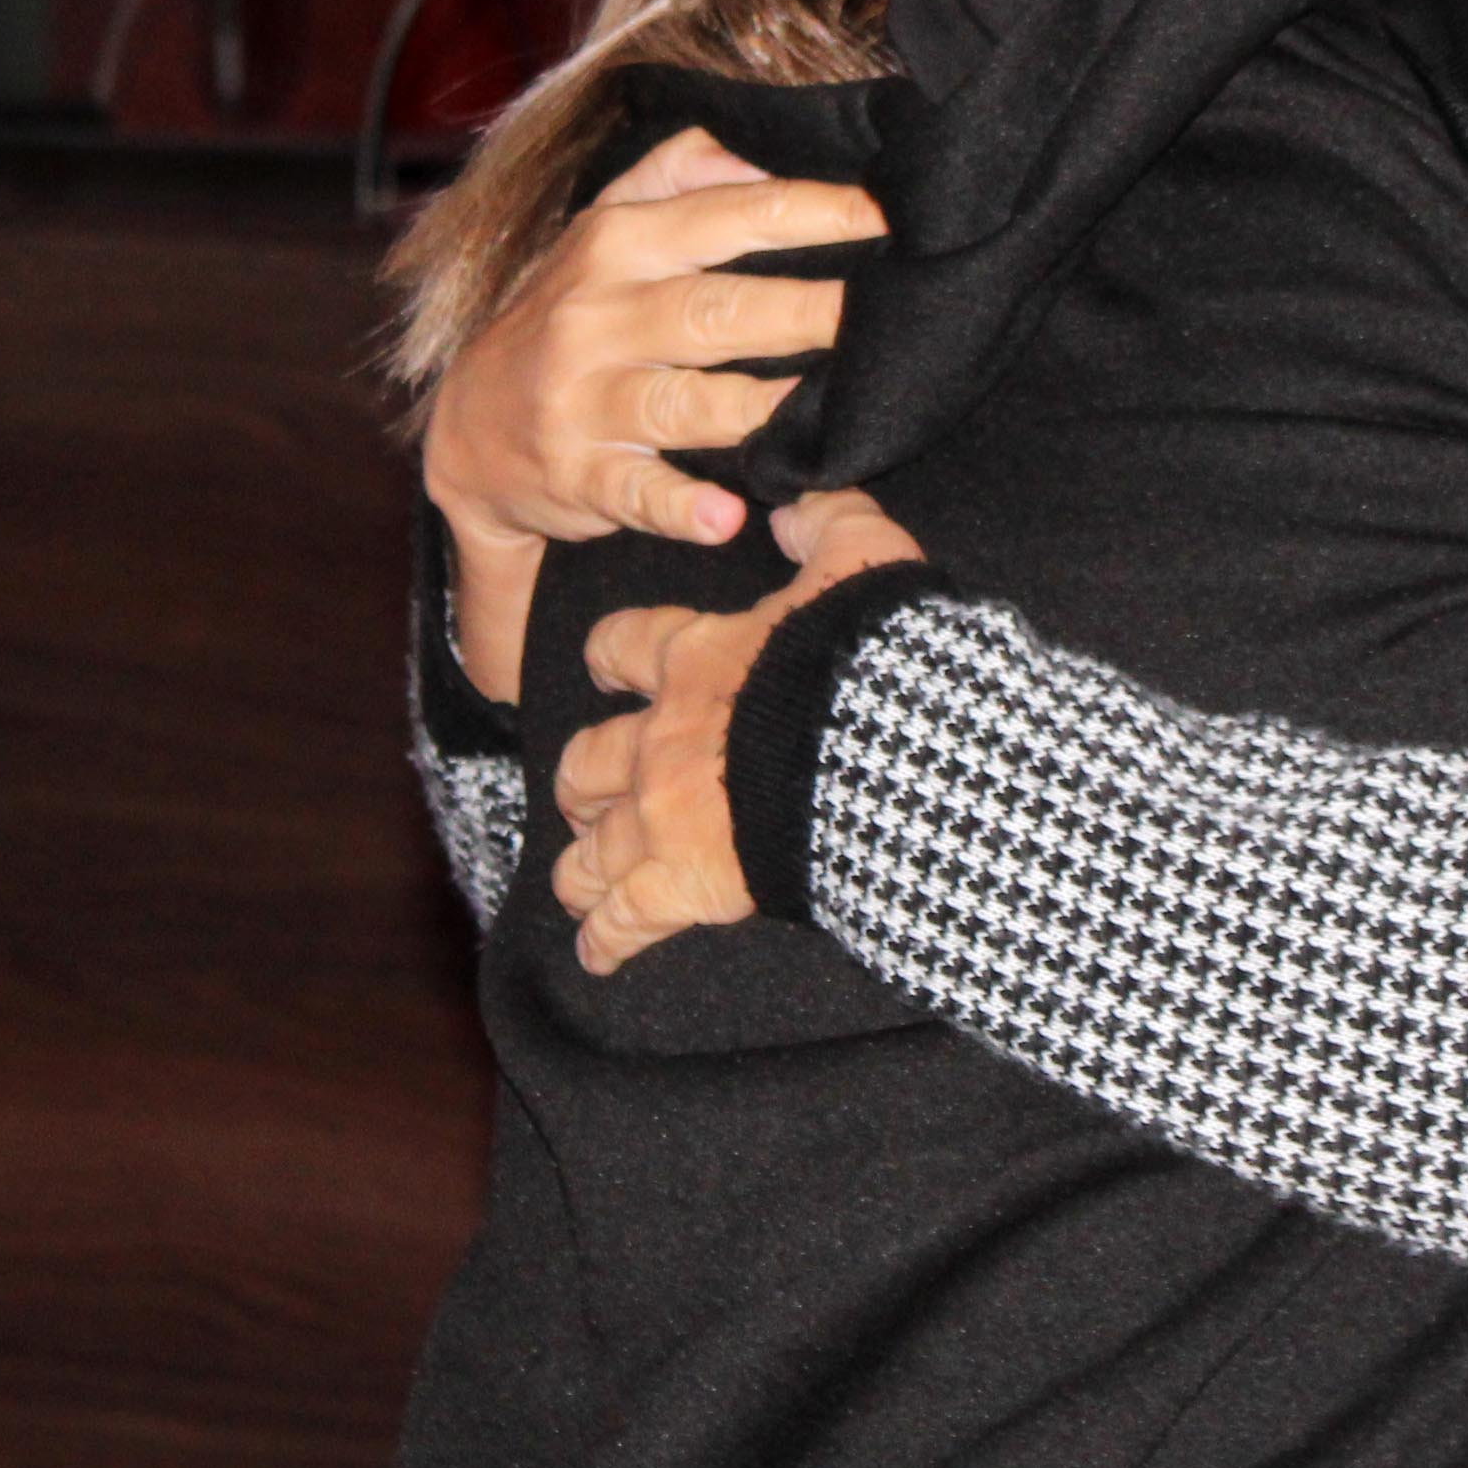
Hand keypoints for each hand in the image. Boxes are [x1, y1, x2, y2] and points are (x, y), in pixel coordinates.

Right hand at [424, 129, 884, 700]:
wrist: (466, 430)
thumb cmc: (564, 315)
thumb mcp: (600, 228)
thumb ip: (675, 175)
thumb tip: (756, 150)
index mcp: (617, 242)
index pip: (731, 215)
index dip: (816, 214)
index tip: (889, 215)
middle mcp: (598, 314)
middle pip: (719, 309)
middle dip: (808, 310)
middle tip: (893, 312)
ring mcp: (584, 398)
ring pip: (687, 400)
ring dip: (762, 405)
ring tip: (835, 405)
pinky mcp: (579, 473)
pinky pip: (637, 491)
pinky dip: (680, 507)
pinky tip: (726, 517)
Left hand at [552, 493, 924, 972]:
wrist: (886, 752)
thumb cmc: (878, 659)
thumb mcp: (867, 561)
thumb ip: (829, 523)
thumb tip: (795, 509)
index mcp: (697, 659)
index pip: (625, 648)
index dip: (612, 658)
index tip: (608, 666)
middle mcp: (661, 739)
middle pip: (588, 760)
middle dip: (585, 780)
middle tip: (589, 794)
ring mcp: (662, 817)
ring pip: (589, 848)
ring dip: (581, 866)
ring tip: (581, 885)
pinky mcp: (681, 885)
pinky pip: (622, 921)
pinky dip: (606, 941)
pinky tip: (599, 957)